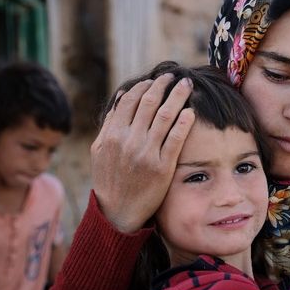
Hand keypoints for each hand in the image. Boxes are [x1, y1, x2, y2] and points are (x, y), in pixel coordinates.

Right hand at [90, 73, 194, 232]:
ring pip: (166, 116)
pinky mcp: (163, 167)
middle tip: (173, 77)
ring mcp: (147, 154)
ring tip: (186, 86)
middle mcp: (129, 141)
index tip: (155, 80)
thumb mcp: (100, 150)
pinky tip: (190, 112)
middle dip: (164, 85)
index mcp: (113, 134)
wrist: (118, 212)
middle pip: (150, 103)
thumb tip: (121, 96)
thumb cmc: (109, 179)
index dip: (145, 86)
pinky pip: (176, 139)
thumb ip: (110, 123)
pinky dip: (184, 122)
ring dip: (178, 96)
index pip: (130, 100)